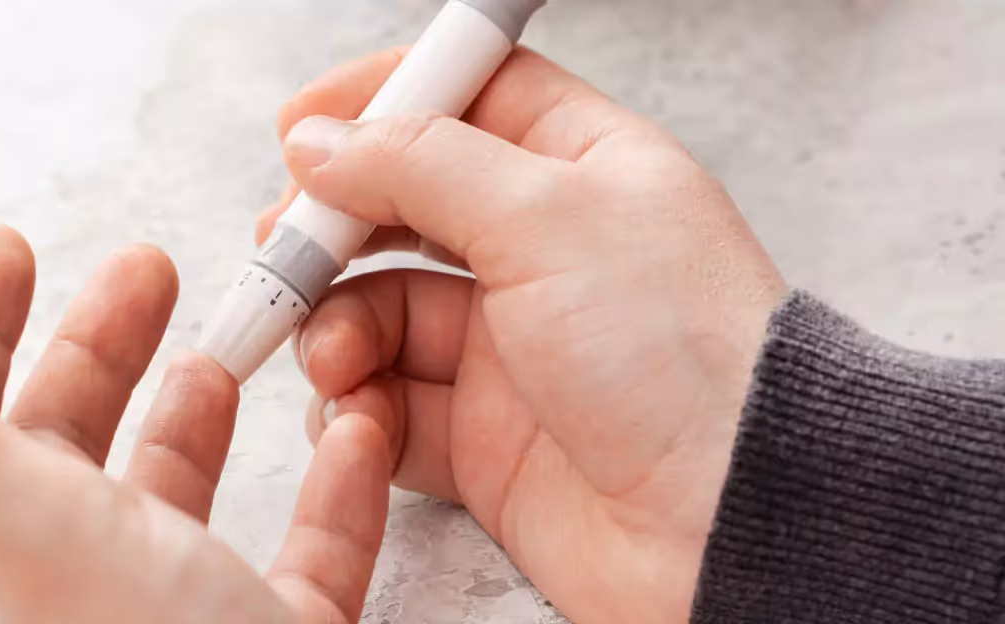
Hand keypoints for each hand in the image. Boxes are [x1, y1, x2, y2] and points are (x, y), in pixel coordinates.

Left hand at [0, 226, 399, 622]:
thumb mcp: (28, 535)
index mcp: (0, 545)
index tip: (6, 249)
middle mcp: (74, 582)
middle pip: (64, 446)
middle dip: (98, 348)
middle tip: (142, 273)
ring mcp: (174, 621)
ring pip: (173, 504)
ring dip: (195, 417)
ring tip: (226, 354)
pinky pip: (302, 559)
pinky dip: (329, 490)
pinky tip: (351, 439)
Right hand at [259, 48, 787, 622]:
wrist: (735, 523)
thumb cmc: (686, 360)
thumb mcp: (547, 216)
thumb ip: (421, 165)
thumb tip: (322, 140)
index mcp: (584, 172)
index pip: (471, 99)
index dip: (383, 101)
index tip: (303, 127)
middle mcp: (546, 255)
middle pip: (404, 210)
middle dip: (333, 229)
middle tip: (284, 249)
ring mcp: (513, 351)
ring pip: (382, 314)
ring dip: (335, 328)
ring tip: (331, 356)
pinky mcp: (486, 442)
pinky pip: (388, 408)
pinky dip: (355, 410)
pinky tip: (357, 414)